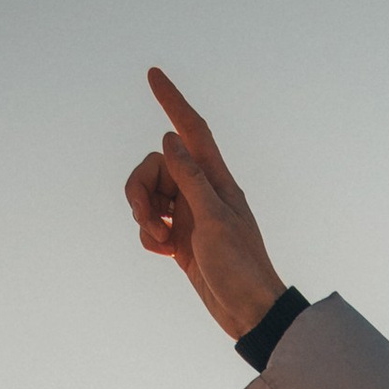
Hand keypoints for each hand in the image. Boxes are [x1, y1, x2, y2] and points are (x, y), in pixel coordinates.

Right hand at [125, 69, 286, 340]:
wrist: (249, 314)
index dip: (172, 101)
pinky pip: (151, 225)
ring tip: (158, 238)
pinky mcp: (181, 241)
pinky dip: (149, 237)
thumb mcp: (214, 220)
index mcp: (215, 181)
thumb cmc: (240, 268)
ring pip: (148, 196)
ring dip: (142, 214)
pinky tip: (163, 253)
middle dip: (139, 189)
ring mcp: (190, 216)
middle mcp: (201, 193)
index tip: (152, 74)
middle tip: (146, 219)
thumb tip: (170, 139)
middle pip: (154, 167)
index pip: (191, 130)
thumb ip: (190, 177)